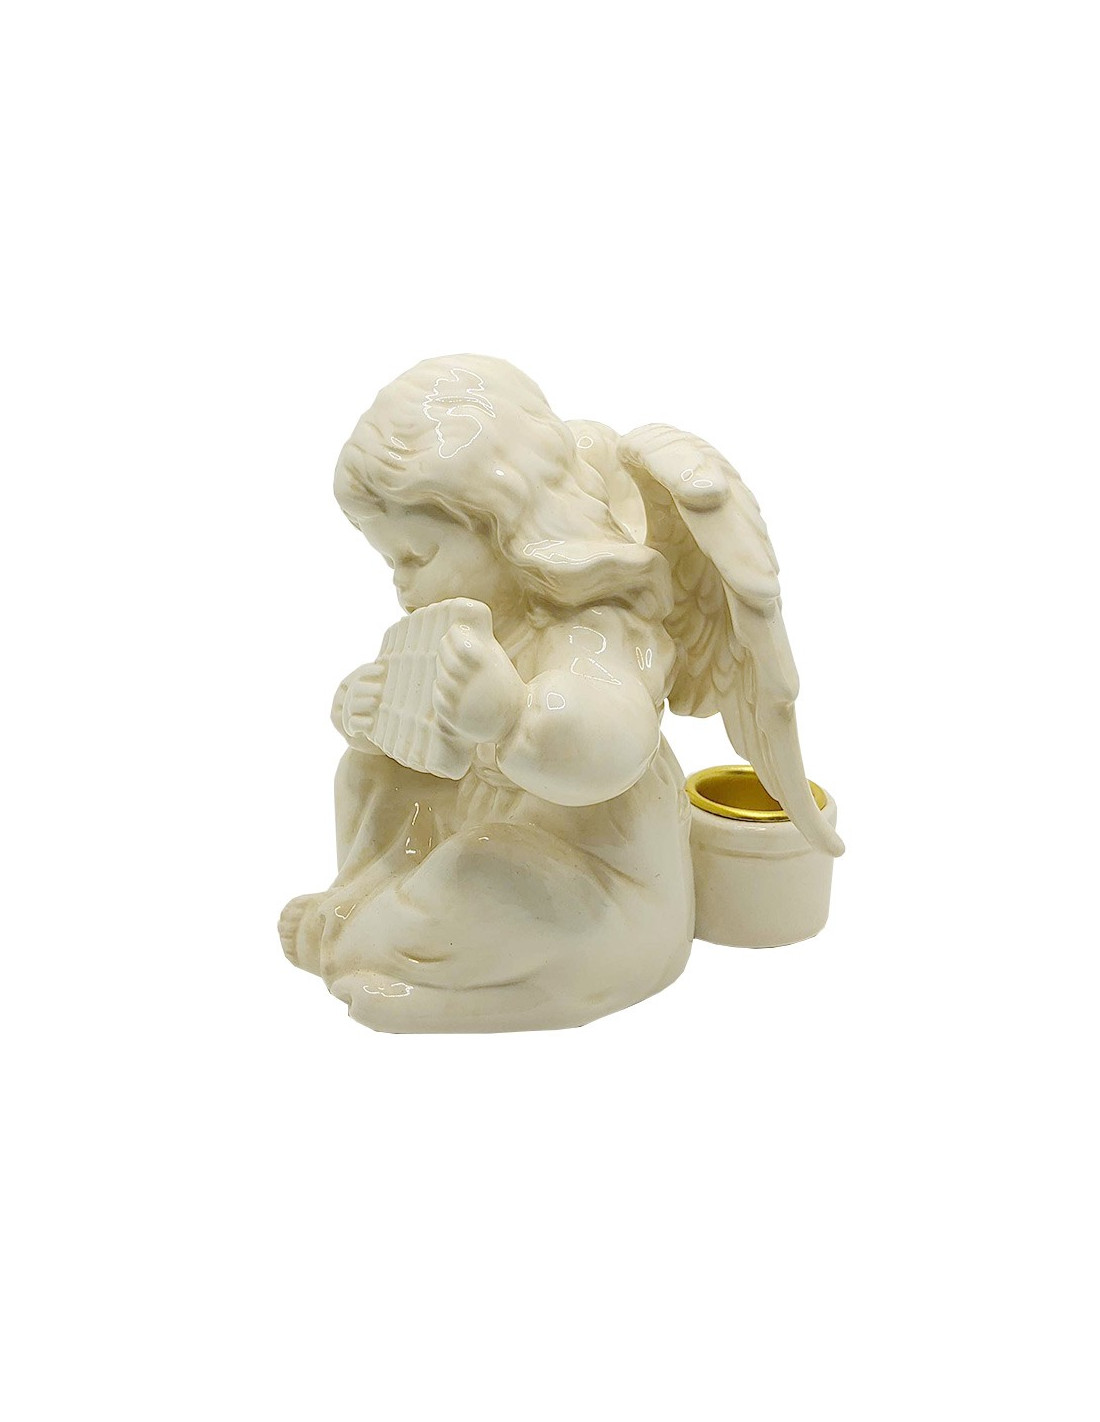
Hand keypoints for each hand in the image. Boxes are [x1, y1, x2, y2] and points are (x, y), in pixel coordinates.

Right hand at [331, 663, 386, 745]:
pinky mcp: (350, 732)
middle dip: (367, 688)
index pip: (357, 674)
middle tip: (380, 688)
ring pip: (352, 706)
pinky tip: (371, 722)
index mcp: (348, 686)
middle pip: (354, 689)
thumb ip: (383, 679)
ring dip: (364, 702)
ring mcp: (344, 716)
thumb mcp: (381, 693)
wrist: (382, 738)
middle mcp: (342, 699)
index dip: (368, 670)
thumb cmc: (383, 710)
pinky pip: (352, 724)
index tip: (382, 668)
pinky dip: (361, 722)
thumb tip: (394, 660)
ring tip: (376, 701)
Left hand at [432, 622, 523, 745]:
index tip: (461, 640)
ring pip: (440, 674)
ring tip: (460, 677)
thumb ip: (479, 632)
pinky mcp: (453, 715)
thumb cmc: (502, 683)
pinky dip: (442, 691)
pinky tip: (456, 692)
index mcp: (484, 660)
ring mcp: (460, 698)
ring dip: (446, 672)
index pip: (453, 636)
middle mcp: (470, 678)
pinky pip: (437, 694)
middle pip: (443, 653)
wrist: (513, 721)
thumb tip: (465, 604)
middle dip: (448, 652)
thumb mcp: (496, 654)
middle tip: (459, 658)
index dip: (454, 635)